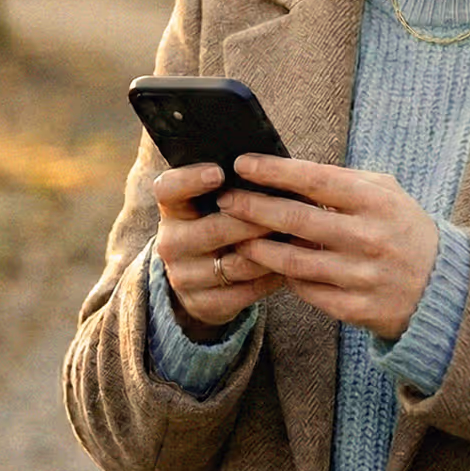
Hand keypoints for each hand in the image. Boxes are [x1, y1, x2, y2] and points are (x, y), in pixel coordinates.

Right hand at [153, 163, 284, 341]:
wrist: (200, 279)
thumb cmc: (217, 223)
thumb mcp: (213, 202)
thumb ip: (235, 186)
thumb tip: (276, 166)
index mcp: (172, 208)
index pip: (168, 189)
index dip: (191, 180)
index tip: (219, 172)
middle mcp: (170, 242)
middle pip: (214, 229)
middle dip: (254, 220)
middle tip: (287, 210)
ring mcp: (184, 276)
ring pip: (236, 263)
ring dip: (271, 250)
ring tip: (301, 237)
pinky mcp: (202, 303)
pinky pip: (246, 291)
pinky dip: (272, 277)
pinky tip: (292, 264)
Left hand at [218, 155, 439, 340]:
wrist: (442, 289)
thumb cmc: (404, 229)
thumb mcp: (387, 194)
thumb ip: (344, 180)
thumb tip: (289, 169)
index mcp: (376, 202)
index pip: (316, 180)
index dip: (275, 171)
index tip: (243, 164)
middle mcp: (369, 238)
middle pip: (297, 220)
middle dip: (254, 208)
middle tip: (226, 200)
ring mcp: (362, 276)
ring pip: (295, 262)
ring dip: (259, 247)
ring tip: (236, 235)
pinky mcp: (357, 309)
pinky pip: (308, 291)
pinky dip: (285, 278)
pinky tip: (269, 266)